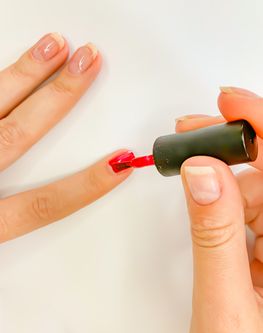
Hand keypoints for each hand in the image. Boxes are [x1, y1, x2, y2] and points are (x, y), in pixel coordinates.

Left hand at [0, 33, 131, 243]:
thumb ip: (11, 226)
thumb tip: (43, 208)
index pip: (44, 205)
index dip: (86, 186)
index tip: (121, 163)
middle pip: (19, 135)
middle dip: (59, 98)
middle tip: (87, 65)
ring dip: (24, 75)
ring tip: (53, 46)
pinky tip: (6, 66)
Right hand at [176, 87, 262, 332]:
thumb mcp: (225, 305)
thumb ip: (214, 237)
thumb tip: (202, 173)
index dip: (260, 125)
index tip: (229, 100)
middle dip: (228, 149)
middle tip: (191, 137)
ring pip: (253, 193)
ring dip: (220, 179)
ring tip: (187, 174)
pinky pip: (246, 213)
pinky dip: (222, 202)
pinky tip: (206, 203)